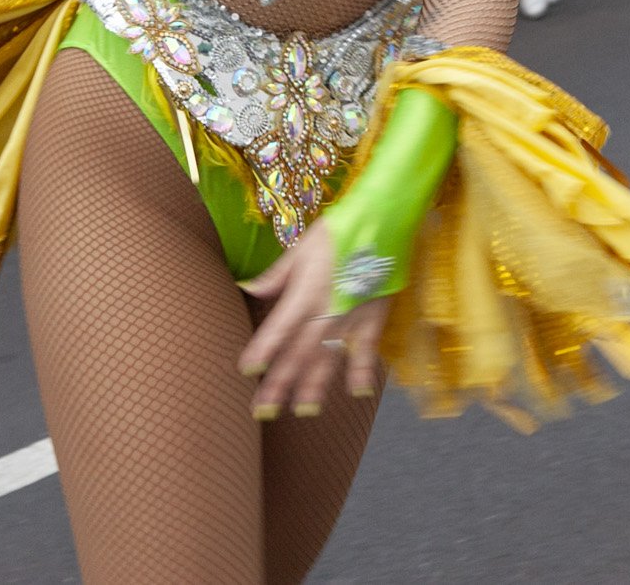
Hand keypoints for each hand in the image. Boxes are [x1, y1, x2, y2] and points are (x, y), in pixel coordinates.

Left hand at [238, 218, 391, 416]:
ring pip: (329, 356)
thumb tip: (249, 289)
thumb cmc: (338, 230)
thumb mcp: (302, 247)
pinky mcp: (375, 316)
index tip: (246, 369)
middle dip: (281, 382)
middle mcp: (327, 308)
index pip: (279, 327)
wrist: (383, 218)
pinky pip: (367, 348)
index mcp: (305, 290)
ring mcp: (352, 316)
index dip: (263, 349)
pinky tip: (356, 392)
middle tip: (264, 409)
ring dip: (315, 385)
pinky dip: (362, 370)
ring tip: (302, 411)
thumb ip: (277, 275)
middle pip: (299, 351)